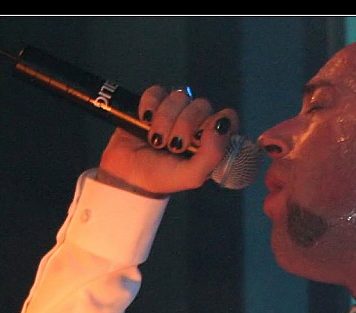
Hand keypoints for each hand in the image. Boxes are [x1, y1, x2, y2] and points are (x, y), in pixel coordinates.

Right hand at [97, 85, 239, 196]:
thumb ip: (212, 155)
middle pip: (202, 105)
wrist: (128, 175)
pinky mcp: (154, 102)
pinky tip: (145, 120)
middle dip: (184, 126)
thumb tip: (222, 125)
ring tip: (155, 140)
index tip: (202, 138)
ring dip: (165, 119)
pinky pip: (157, 91)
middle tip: (173, 146)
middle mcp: (197, 122)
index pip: (228, 118)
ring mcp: (176, 111)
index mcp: (211, 140)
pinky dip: (150, 105)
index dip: (216, 123)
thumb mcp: (192, 176)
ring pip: (179, 96)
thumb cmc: (163, 177)